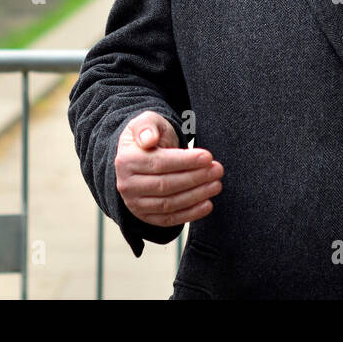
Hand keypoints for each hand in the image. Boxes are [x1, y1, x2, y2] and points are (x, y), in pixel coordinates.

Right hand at [114, 111, 222, 227]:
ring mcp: (135, 204)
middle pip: (165, 185)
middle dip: (195, 178)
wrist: (143, 155)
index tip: (208, 157)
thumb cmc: (150, 136)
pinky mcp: (146, 216)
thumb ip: (147, 126)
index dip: (185, 161)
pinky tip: (207, 204)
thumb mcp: (148, 122)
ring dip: (196, 196)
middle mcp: (127, 185)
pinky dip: (190, 214)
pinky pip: (169, 219)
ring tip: (216, 185)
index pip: (159, 163)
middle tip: (217, 170)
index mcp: (125, 160)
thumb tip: (148, 139)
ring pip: (168, 204)